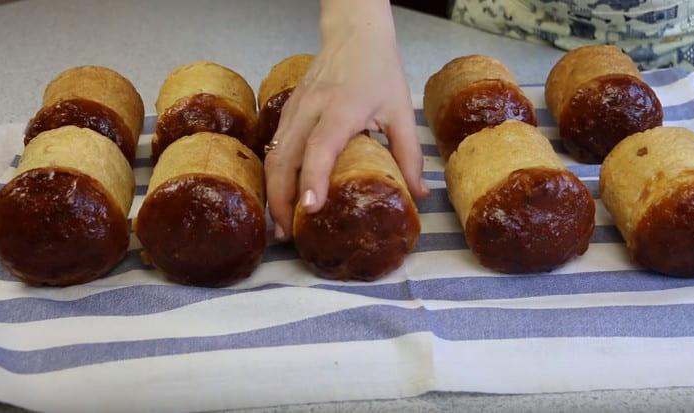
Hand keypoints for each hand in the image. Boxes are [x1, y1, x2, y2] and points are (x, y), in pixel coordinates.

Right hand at [265, 0, 428, 240]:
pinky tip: (281, 195)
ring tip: (281, 223)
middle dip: (281, 199)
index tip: (310, 210)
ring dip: (273, 191)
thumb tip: (419, 195)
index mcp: (342, 108)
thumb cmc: (379, 69)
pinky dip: (274, 174)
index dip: (313, 180)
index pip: (320, 148)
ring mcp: (295, 108)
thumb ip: (409, 155)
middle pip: (285, 159)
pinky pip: (275, 146)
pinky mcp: (288, 109)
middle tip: (288, 234)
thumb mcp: (400, 110)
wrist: (353, 32)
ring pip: (274, 155)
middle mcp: (312, 109)